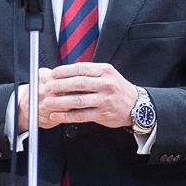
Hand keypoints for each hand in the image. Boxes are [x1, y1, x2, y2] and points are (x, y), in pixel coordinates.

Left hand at [20, 63, 137, 130]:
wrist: (137, 106)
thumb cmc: (118, 89)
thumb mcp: (108, 75)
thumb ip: (89, 72)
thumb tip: (65, 71)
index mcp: (105, 71)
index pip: (81, 69)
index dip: (65, 71)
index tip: (53, 74)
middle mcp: (106, 84)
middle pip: (79, 84)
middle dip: (60, 85)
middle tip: (47, 87)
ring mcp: (105, 100)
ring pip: (78, 100)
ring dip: (60, 102)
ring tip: (48, 102)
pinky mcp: (103, 114)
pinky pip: (81, 115)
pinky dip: (67, 116)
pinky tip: (56, 115)